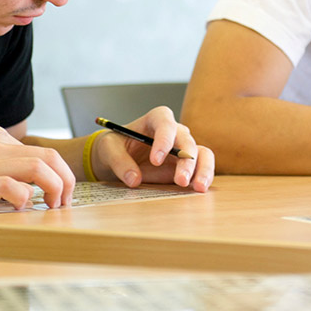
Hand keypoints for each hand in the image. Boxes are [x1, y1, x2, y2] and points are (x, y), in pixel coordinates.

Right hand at [0, 126, 75, 209]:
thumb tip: (27, 187)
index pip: (43, 151)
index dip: (60, 174)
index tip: (61, 193)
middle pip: (50, 156)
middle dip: (66, 181)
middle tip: (64, 202)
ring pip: (38, 167)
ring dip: (54, 189)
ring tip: (51, 207)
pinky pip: (12, 187)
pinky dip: (24, 199)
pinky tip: (21, 208)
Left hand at [91, 106, 213, 191]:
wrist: (118, 159)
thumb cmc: (114, 146)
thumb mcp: (108, 150)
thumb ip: (119, 161)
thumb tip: (134, 179)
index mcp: (155, 120)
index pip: (165, 123)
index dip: (164, 139)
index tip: (155, 160)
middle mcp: (173, 132)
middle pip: (187, 140)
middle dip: (187, 161)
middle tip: (180, 180)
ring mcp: (182, 149)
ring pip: (202, 153)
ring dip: (202, 169)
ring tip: (198, 187)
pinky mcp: (186, 165)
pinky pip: (201, 168)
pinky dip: (203, 178)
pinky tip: (198, 190)